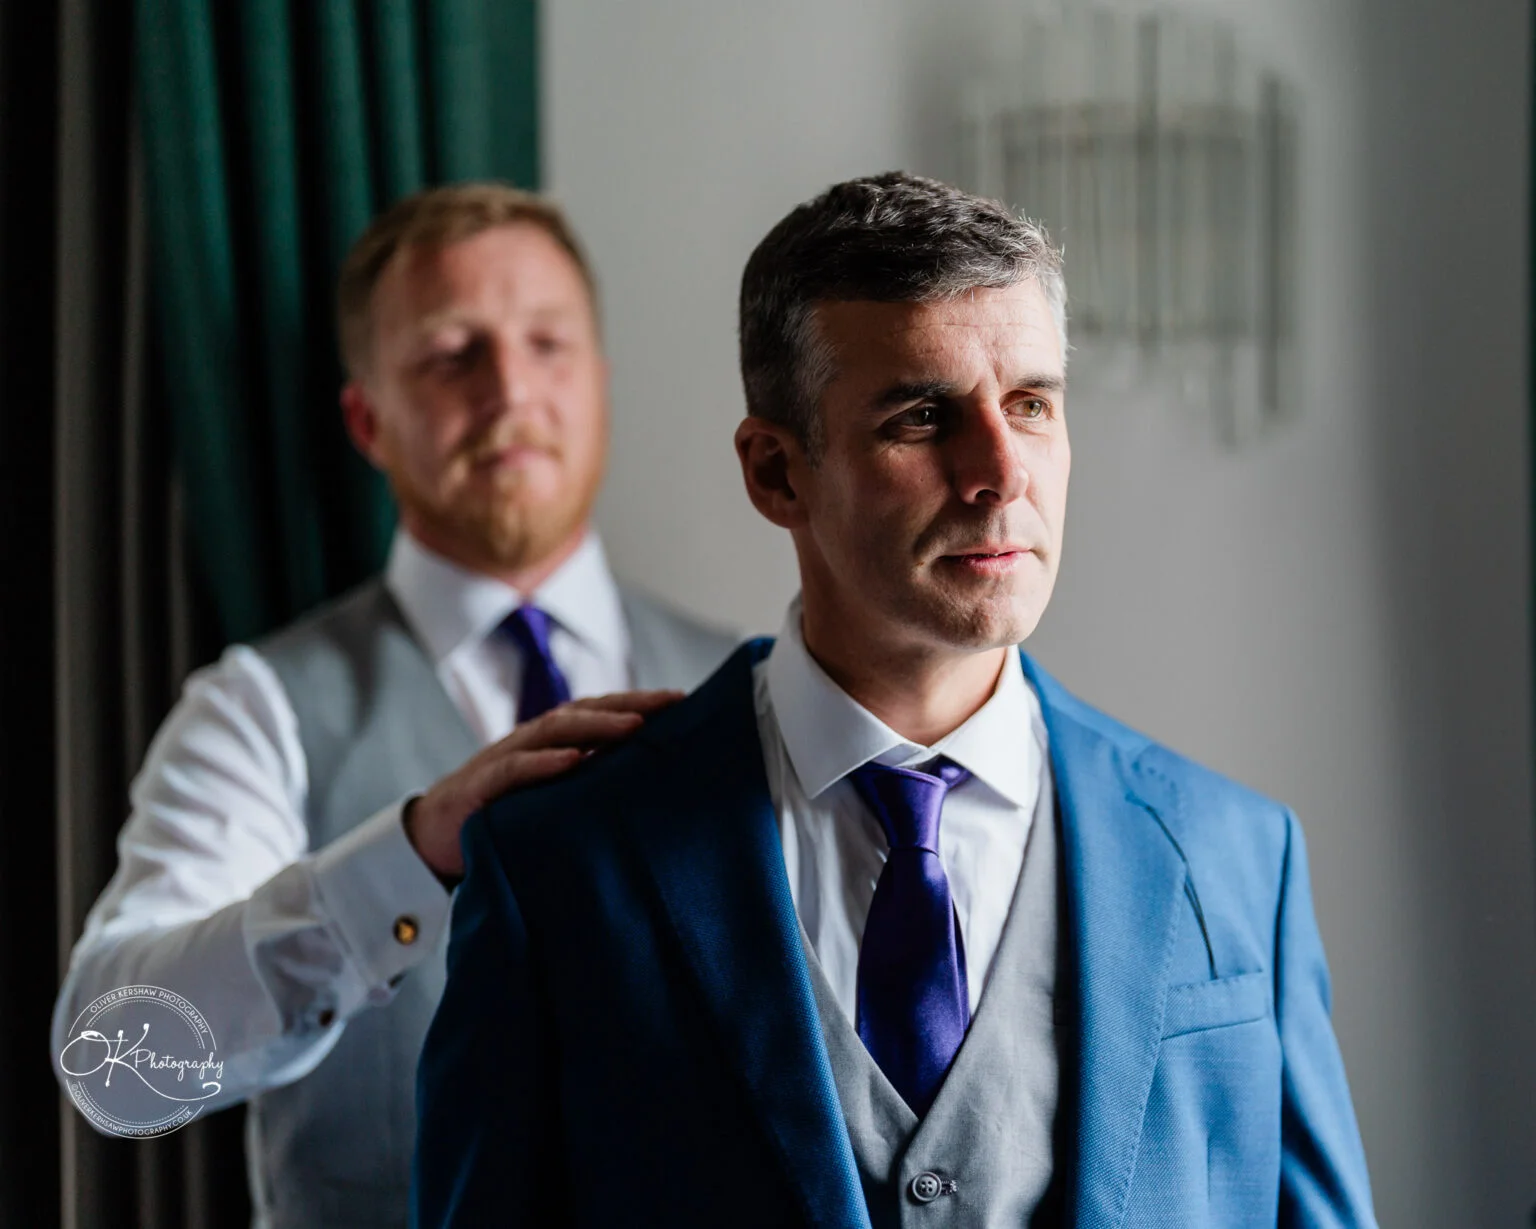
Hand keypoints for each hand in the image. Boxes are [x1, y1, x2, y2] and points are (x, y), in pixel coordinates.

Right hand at [404, 690, 683, 879]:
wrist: (434, 836)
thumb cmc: (507, 812)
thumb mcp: (554, 795)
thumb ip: (591, 782)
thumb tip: (652, 785)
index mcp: (554, 740)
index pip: (602, 711)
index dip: (640, 702)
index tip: (684, 701)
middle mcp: (533, 740)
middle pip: (585, 710)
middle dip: (630, 704)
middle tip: (672, 704)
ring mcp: (506, 758)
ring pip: (555, 730)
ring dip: (596, 726)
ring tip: (634, 728)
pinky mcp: (481, 787)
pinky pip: (514, 769)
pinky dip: (544, 763)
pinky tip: (573, 761)